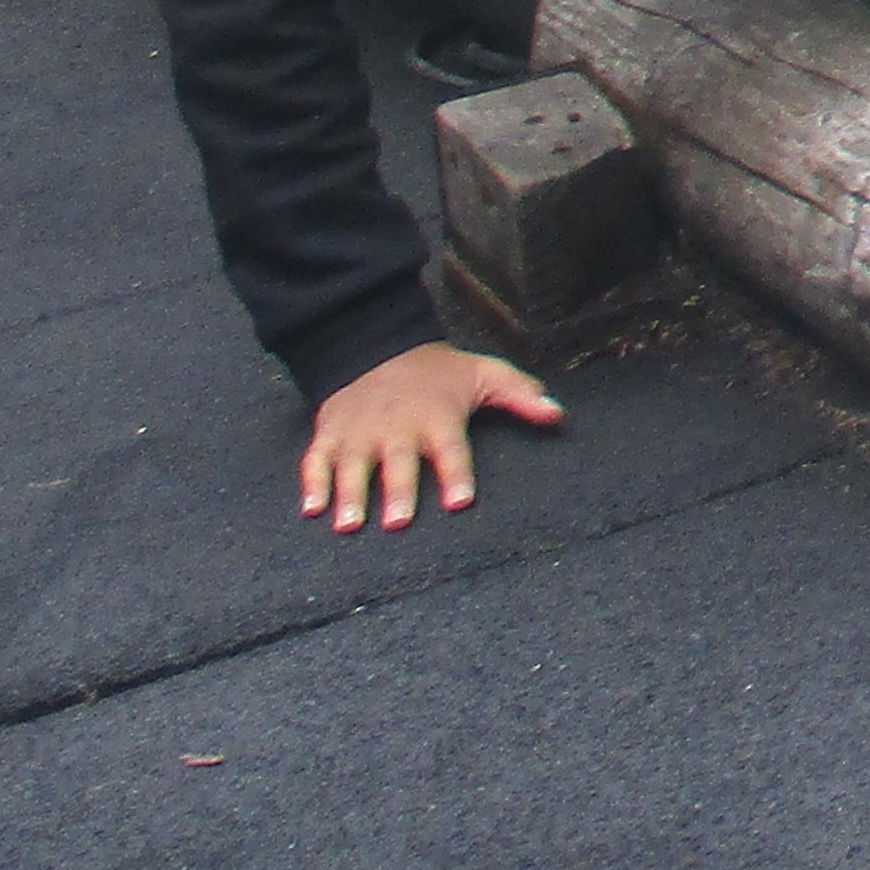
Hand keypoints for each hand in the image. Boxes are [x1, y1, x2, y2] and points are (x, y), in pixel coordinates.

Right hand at [298, 341, 560, 534]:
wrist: (378, 345)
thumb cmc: (438, 372)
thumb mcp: (484, 374)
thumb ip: (521, 395)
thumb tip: (558, 415)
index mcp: (437, 417)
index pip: (451, 450)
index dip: (456, 474)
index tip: (460, 502)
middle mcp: (397, 427)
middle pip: (399, 463)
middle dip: (399, 491)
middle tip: (398, 522)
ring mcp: (359, 432)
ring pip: (353, 466)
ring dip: (350, 495)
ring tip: (348, 525)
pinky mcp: (330, 434)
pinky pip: (316, 460)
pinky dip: (312, 484)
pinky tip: (311, 510)